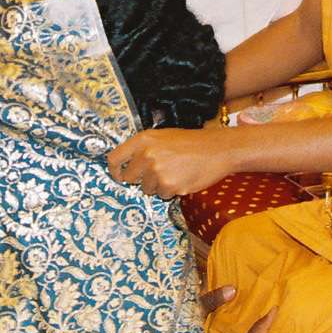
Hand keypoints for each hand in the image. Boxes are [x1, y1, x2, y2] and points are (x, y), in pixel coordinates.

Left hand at [107, 127, 236, 197]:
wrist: (217, 149)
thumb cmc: (191, 143)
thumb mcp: (163, 136)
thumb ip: (143, 148)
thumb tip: (126, 166)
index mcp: (143, 140)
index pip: (114, 159)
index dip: (114, 171)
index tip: (119, 176)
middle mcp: (146, 155)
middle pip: (129, 178)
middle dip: (141, 179)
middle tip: (158, 173)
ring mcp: (157, 171)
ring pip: (147, 189)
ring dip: (158, 185)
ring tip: (176, 172)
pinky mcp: (169, 185)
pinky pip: (162, 195)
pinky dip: (171, 190)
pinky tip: (183, 178)